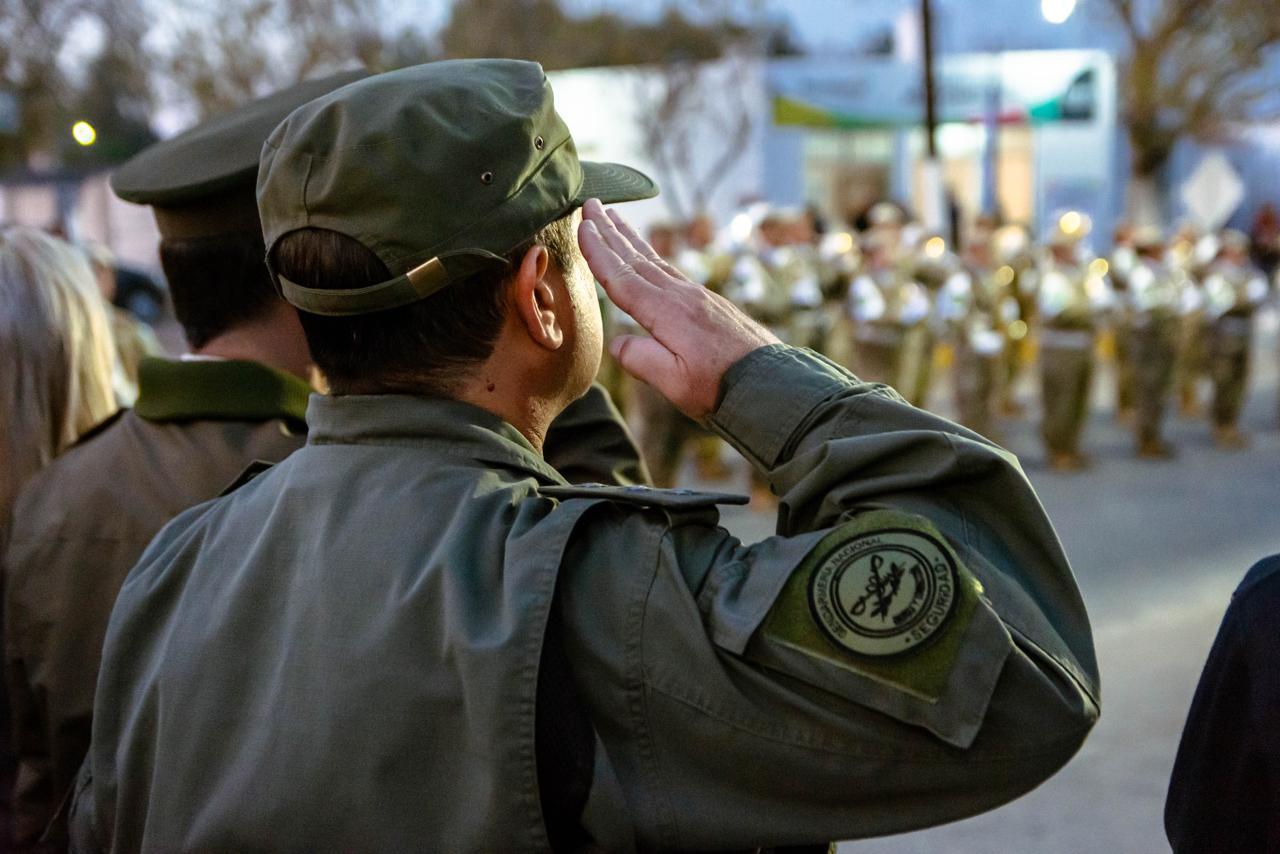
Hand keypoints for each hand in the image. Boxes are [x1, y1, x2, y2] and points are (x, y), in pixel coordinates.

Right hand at [578, 198, 779, 420]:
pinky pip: (671, 271)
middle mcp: (681, 296)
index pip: (622, 278)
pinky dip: (652, 257)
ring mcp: (697, 297)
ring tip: (614, 218)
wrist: (771, 383)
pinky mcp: (709, 304)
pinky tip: (648, 256)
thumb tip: (618, 342)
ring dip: (631, 239)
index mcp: (667, 313)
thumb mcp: (675, 383)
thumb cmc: (722, 387)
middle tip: (591, 204)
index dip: (599, 252)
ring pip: (655, 261)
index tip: (581, 226)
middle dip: (610, 232)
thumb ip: (642, 360)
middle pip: (637, 258)